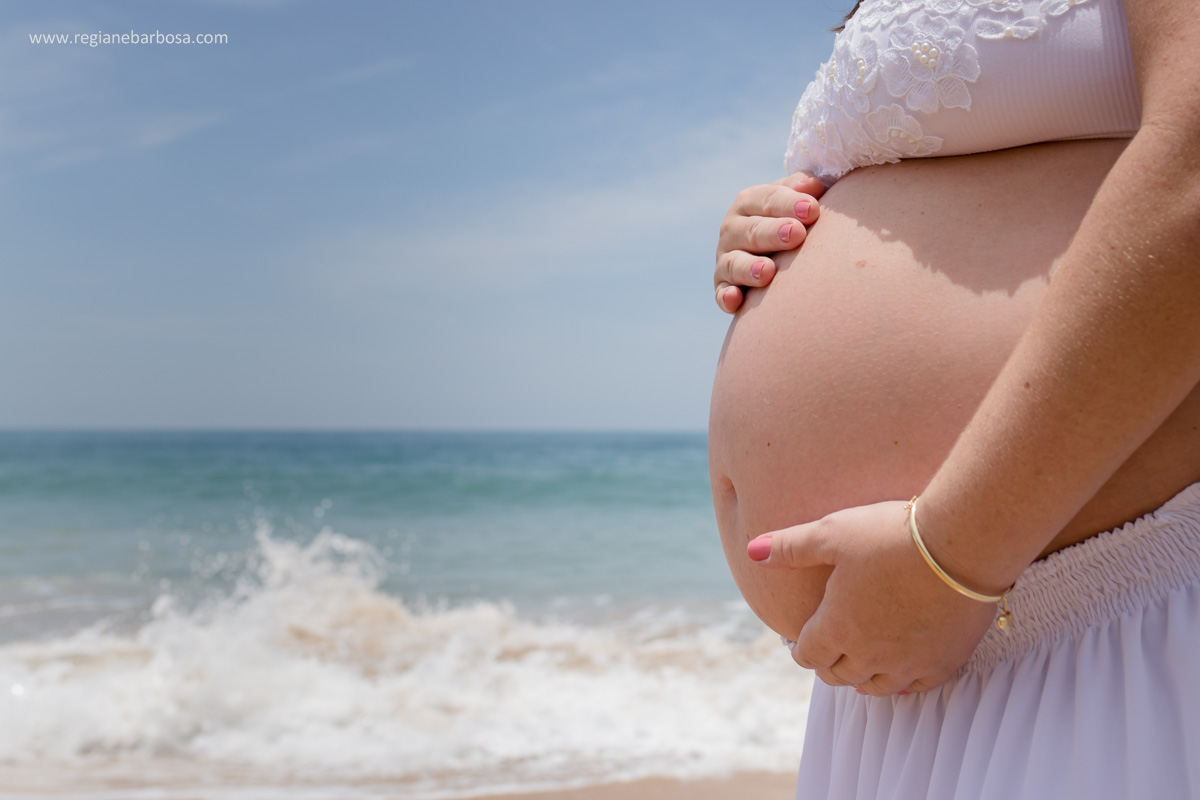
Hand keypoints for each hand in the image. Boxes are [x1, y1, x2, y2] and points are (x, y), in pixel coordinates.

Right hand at [715, 172, 824, 313]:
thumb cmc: (793, 219)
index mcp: (749, 203)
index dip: (789, 203)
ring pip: (733, 263)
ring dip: (748, 268)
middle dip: (773, 232)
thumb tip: (813, 185)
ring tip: (768, 271)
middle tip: (796, 234)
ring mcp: (726, 259)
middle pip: (750, 231)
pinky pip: (721, 293)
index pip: (766, 199)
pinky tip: (736, 299)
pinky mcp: (723, 287)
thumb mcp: (796, 199)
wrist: (776, 249)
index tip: (812, 209)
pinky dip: (726, 296)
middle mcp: (732, 230)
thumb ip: (804, 188)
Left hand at [748, 500, 996, 695]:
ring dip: (861, 676)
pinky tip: (898, 670)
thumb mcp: (832, 532)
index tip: (799, 641)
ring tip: (858, 664)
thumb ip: (790, 546)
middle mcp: (869, 655)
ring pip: (874, 687)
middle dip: (828, 663)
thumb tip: (751, 550)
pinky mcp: (944, 663)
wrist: (961, 543)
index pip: (807, 654)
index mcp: (836, 627)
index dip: (799, 648)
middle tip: (827, 651)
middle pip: (838, 675)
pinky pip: (914, 687)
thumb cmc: (890, 534)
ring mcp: (907, 663)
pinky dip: (900, 682)